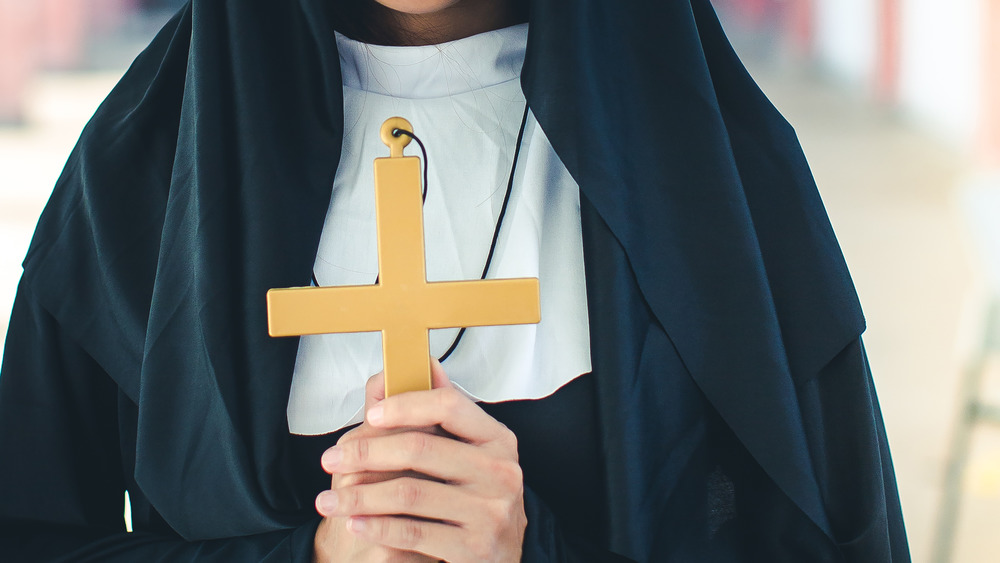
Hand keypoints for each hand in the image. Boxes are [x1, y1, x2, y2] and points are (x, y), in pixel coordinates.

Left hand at [322, 359, 526, 562]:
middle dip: (366, 451)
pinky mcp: (474, 549)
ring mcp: (490, 512)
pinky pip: (412, 533)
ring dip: (359, 496)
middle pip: (420, 448)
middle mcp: (500, 472)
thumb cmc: (478, 498)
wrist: (500, 557)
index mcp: (497, 440)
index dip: (405, 405)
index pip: (449, 405)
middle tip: (331, 460)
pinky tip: (356, 522)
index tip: (370, 414)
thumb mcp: (469, 453)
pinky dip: (377, 527)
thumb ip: (444, 413)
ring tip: (330, 500)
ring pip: (408, 493)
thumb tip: (424, 364)